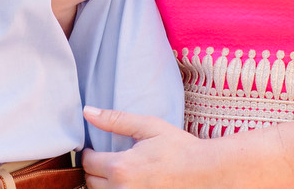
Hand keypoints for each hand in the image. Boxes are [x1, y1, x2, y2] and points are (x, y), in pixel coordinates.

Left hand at [81, 107, 206, 188]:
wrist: (206, 172)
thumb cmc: (179, 148)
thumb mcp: (148, 127)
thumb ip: (115, 120)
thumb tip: (87, 112)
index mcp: (121, 167)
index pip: (87, 162)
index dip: (89, 152)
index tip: (95, 148)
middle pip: (91, 181)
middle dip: (95, 168)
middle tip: (108, 158)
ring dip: (104, 183)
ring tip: (120, 171)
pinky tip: (130, 182)